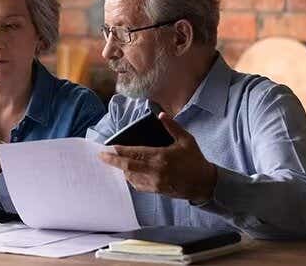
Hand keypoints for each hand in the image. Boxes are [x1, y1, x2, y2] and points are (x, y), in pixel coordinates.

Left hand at [99, 112, 216, 202]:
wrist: (204, 184)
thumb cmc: (195, 160)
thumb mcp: (186, 140)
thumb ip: (172, 127)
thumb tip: (161, 115)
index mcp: (161, 157)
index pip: (135, 153)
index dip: (120, 151)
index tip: (108, 148)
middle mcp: (155, 171)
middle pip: (127, 166)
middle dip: (112, 161)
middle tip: (101, 156)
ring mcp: (155, 182)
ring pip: (130, 177)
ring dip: (121, 169)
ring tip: (113, 162)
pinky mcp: (156, 191)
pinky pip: (138, 185)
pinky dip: (130, 178)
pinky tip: (127, 172)